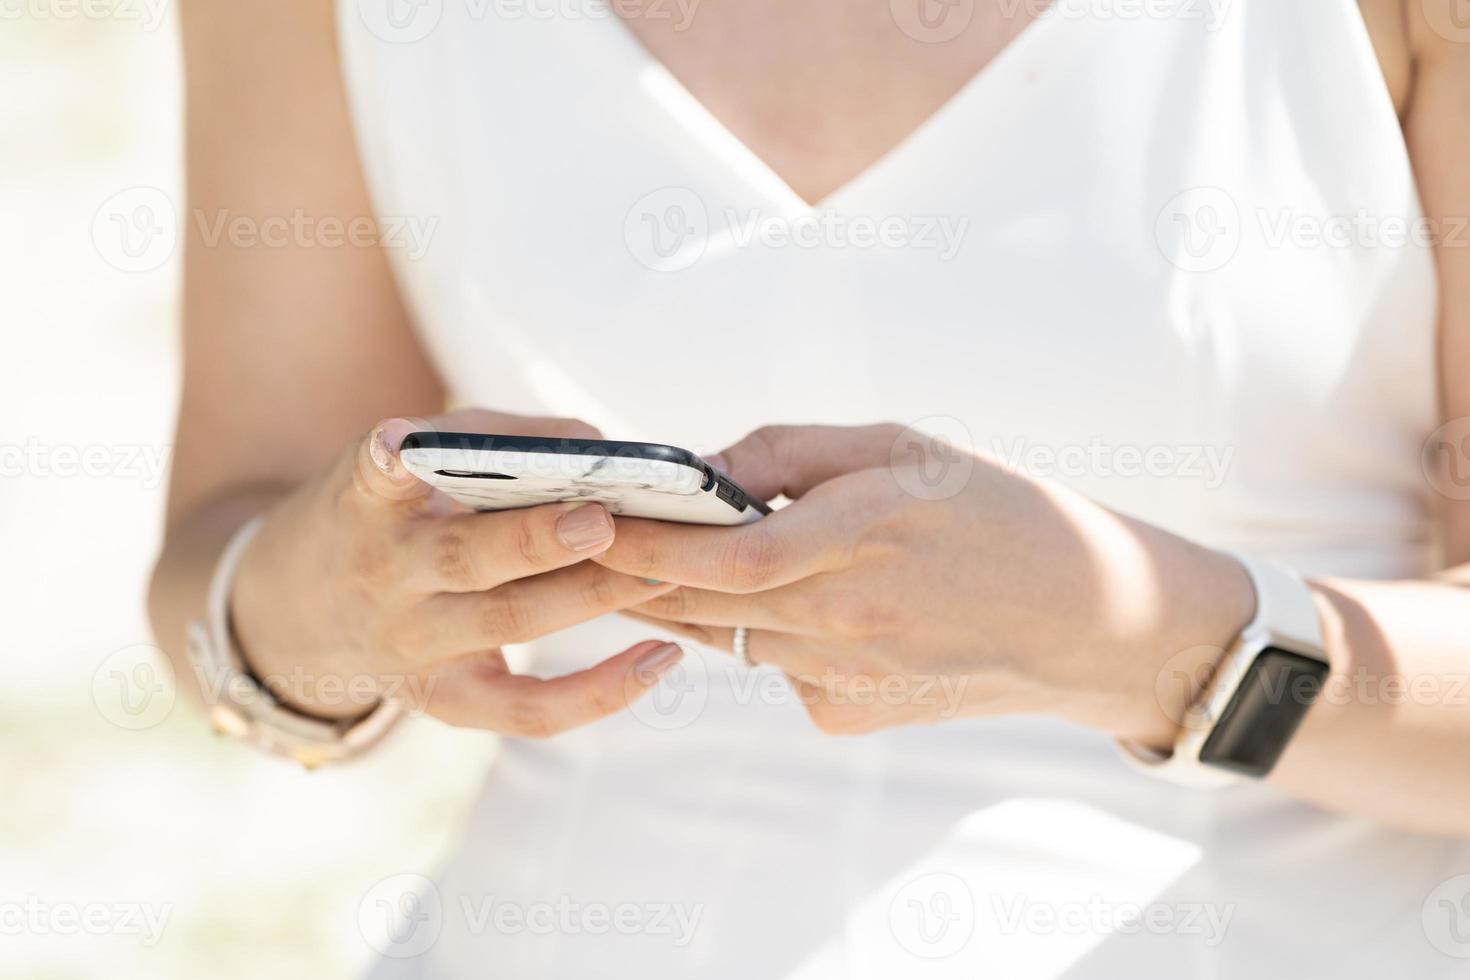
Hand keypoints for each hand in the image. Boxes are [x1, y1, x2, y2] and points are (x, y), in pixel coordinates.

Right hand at [231, 409, 683, 736]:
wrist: (296, 615)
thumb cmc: (386, 514)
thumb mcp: (407, 462)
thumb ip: (494, 439)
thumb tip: (600, 445)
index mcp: (368, 506)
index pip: (374, 479)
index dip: (390, 460)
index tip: (400, 443)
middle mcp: (387, 578)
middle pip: (466, 560)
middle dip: (538, 540)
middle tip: (602, 519)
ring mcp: (415, 647)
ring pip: (511, 625)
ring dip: (591, 596)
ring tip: (660, 571)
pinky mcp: (447, 699)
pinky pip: (530, 709)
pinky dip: (601, 692)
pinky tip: (660, 659)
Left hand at [597, 424, 1253, 742]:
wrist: (1083, 621)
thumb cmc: (992, 510)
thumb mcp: (902, 447)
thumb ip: (791, 454)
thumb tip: (699, 470)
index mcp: (865, 539)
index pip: (726, 553)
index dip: (648, 540)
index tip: (589, 514)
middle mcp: (849, 621)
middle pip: (704, 603)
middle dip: (635, 571)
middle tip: (583, 536)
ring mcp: (846, 681)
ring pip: (729, 635)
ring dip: (688, 598)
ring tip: (660, 556)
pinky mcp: (847, 717)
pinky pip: (774, 666)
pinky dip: (763, 631)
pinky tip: (805, 604)